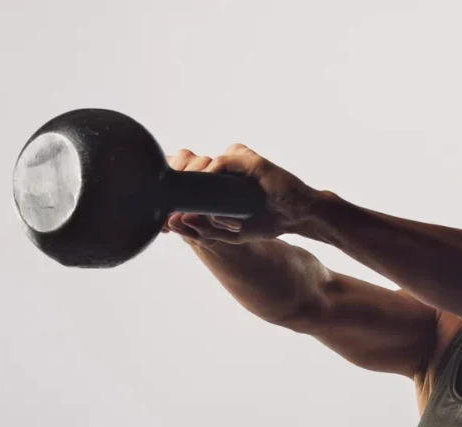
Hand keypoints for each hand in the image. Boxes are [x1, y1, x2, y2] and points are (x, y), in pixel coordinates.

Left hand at [162, 144, 323, 244]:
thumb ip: (204, 230)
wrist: (297, 216)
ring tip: (193, 209)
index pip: (184, 178)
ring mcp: (235, 162)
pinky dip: (213, 178)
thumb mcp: (230, 233)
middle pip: (186, 169)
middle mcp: (223, 168)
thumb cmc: (268, 221)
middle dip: (176, 191)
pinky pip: (221, 161)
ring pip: (201, 166)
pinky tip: (211, 195)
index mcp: (216, 182)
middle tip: (170, 214)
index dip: (171, 194)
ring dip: (196, 189)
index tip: (163, 217)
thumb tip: (175, 224)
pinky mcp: (248, 159)